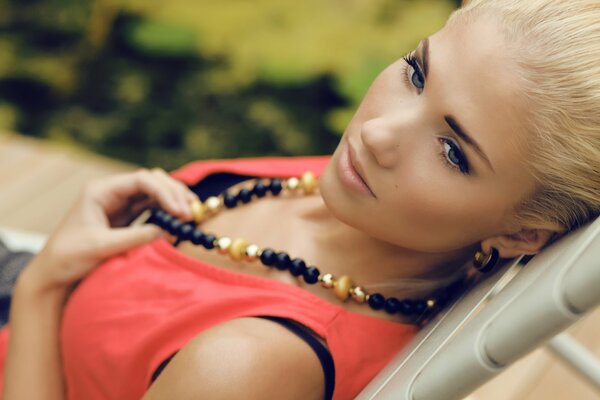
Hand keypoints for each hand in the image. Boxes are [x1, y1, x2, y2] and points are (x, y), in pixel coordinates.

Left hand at [20, 168, 197, 292]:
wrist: (53, 274)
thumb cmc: (68, 257)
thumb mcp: (102, 246)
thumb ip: (135, 237)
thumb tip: (168, 231)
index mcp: (101, 191)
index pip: (141, 180)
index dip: (165, 192)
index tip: (181, 211)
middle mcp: (113, 193)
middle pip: (152, 182)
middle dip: (174, 194)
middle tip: (192, 212)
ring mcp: (121, 205)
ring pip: (155, 194)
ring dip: (174, 201)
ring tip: (191, 215)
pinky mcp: (127, 219)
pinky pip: (153, 209)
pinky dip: (168, 213)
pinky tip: (179, 221)